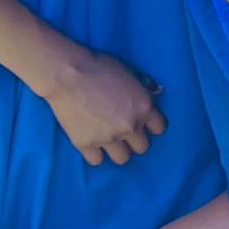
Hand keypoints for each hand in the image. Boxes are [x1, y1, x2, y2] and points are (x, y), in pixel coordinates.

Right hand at [39, 46, 166, 167]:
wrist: (68, 75)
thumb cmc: (100, 67)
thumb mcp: (130, 73)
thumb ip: (144, 86)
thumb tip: (156, 92)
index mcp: (144, 107)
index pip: (160, 128)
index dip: (152, 125)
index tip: (144, 123)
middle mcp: (130, 126)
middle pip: (143, 147)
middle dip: (135, 139)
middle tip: (125, 131)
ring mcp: (108, 138)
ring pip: (123, 158)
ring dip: (119, 150)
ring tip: (110, 140)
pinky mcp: (86, 145)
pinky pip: (97, 160)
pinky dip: (96, 153)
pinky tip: (93, 142)